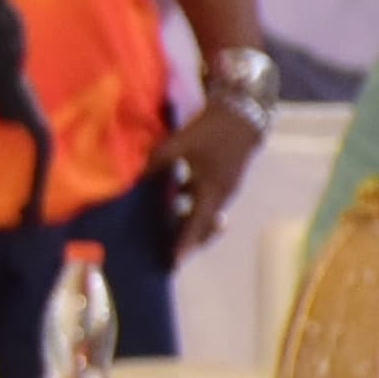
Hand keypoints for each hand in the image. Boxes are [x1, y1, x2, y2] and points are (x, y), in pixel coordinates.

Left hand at [153, 99, 265, 251]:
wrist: (243, 115)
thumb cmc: (212, 130)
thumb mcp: (181, 143)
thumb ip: (158, 161)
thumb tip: (135, 178)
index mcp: (212, 190)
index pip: (197, 224)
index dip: (184, 244)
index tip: (174, 262)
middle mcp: (221, 195)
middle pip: (203, 227)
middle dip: (186, 242)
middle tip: (167, 258)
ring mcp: (224, 189)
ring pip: (204, 216)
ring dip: (187, 227)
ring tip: (166, 238)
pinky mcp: (221, 181)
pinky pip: (205, 203)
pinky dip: (190, 210)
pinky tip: (173, 208)